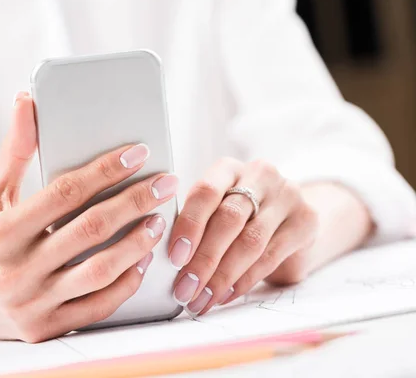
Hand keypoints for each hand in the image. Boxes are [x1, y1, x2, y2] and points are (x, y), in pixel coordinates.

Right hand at [0, 93, 178, 341]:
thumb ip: (14, 151)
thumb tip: (27, 101)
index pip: (64, 194)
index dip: (104, 171)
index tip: (138, 153)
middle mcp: (14, 271)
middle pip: (90, 230)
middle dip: (135, 202)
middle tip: (166, 183)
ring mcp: (30, 305)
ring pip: (99, 272)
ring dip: (137, 244)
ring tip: (159, 220)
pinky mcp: (43, 330)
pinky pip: (96, 308)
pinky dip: (124, 285)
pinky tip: (142, 261)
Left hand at [168, 158, 318, 315]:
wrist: (293, 216)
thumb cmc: (241, 215)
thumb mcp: (218, 208)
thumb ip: (196, 223)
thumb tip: (162, 258)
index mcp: (228, 168)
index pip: (206, 192)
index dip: (189, 225)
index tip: (174, 258)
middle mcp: (260, 175)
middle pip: (229, 219)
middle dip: (203, 259)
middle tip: (184, 289)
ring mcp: (287, 196)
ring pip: (250, 242)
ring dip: (221, 277)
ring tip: (201, 299)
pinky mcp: (305, 222)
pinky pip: (270, 257)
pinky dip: (243, 281)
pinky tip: (225, 295)